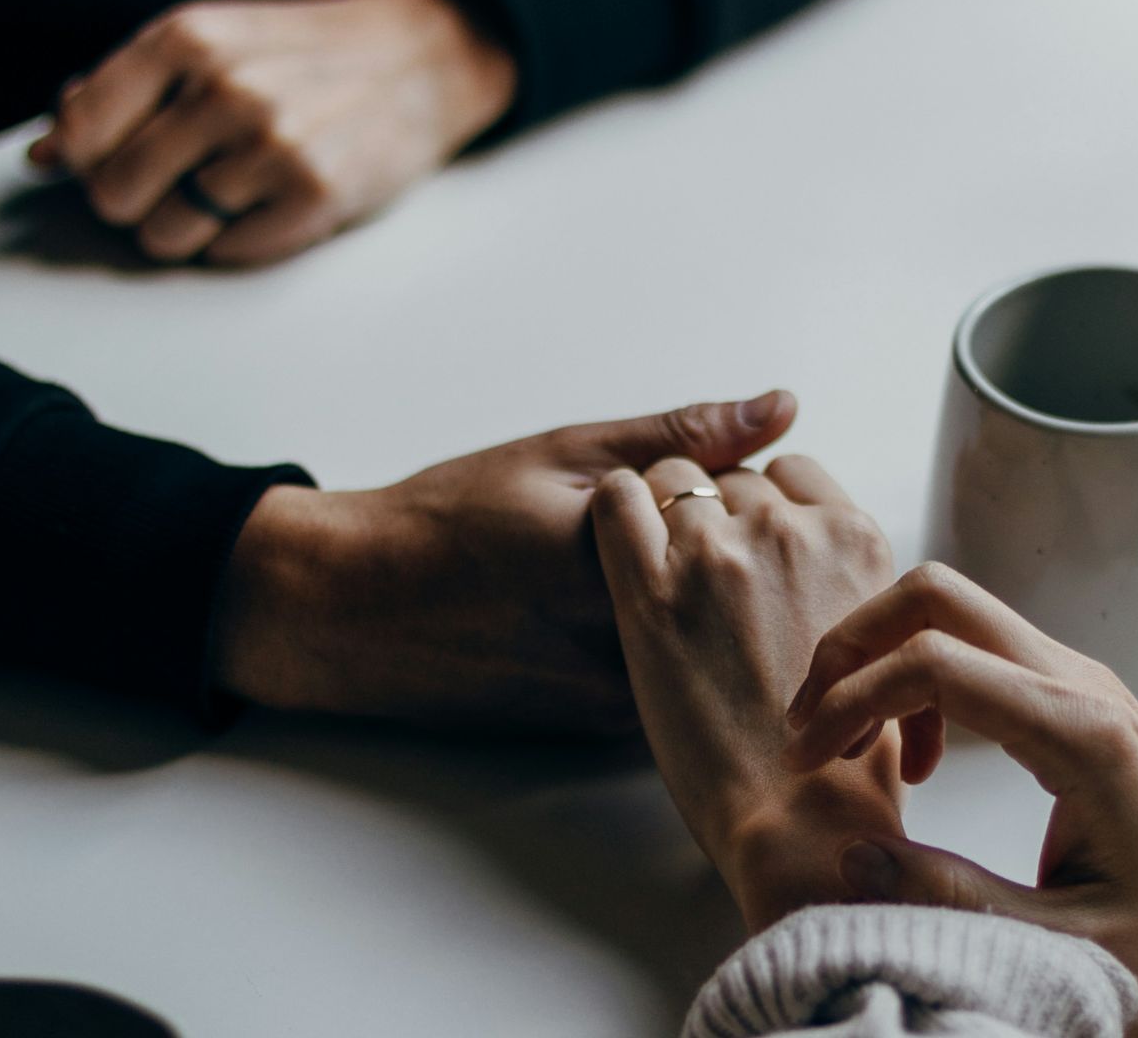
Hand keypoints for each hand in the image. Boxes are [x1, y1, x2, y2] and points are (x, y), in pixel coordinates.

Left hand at [29, 0, 514, 264]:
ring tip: (228, 195)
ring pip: (166, 236)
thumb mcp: (210, 43)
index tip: (110, 163)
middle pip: (115, 194)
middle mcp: (224, 90)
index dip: (84, 161)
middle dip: (136, 201)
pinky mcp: (314, 198)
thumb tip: (44, 154)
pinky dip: (237, 240)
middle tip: (176, 184)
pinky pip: (227, 254)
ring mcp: (272, 147)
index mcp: (186, 40)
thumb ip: (123, 91)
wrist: (417, 59)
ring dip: (187, 228)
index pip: (80, 132)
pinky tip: (267, 204)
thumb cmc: (304, 56)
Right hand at [213, 392, 794, 733]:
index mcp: (628, 564)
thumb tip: (781, 407)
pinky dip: (680, 647)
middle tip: (675, 522)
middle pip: (746, 594)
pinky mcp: (609, 730)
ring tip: (619, 574)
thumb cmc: (451, 521)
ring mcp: (624, 698)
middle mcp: (633, 646)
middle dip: (736, 554)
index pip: (753, 525)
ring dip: (714, 607)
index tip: (696, 480)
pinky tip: (612, 615)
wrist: (357, 612)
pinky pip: (682, 681)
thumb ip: (680, 436)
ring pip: (719, 645)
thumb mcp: (565, 454)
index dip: (739, 495)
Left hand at [590, 454, 904, 929]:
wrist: (800, 819)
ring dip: (662, 513)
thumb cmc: (845, 756)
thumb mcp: (881, 643)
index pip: (793, 471)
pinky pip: (617, 498)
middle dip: (713, 513)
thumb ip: (849, 584)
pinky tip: (617, 544)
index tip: (748, 542)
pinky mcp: (651, 591)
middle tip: (701, 576)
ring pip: (673, 478)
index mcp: (855, 540)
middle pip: (732, 477)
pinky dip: (614, 508)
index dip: (764, 502)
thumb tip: (821, 568)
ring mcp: (719, 554)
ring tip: (660, 572)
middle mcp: (791, 532)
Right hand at [784, 563, 1137, 1012]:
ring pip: (952, 609)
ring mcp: (1078, 677)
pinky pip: (976, 647)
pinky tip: (917, 759)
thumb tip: (853, 863)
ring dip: (881, 658)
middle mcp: (1078, 682)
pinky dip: (920, 678)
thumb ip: (956, 903)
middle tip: (811, 726)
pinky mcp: (1073, 691)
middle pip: (936, 594)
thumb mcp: (1072, 945)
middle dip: (852, 644)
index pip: (934, 662)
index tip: (810, 757)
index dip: (851, 698)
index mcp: (1079, 733)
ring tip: (851, 745)